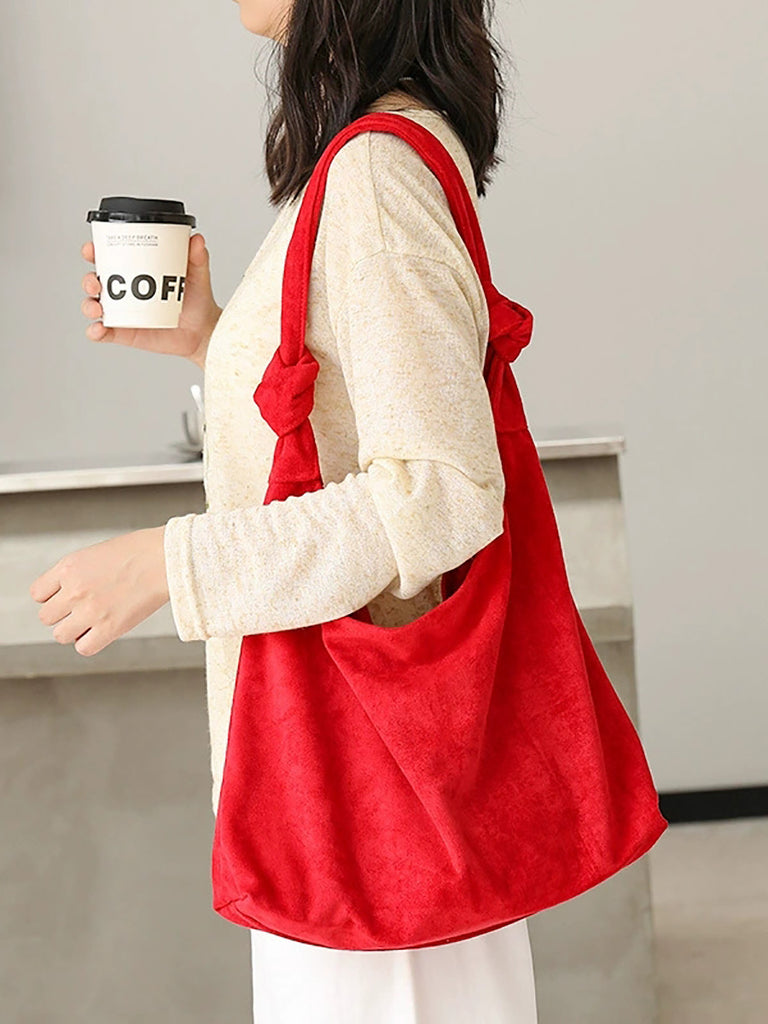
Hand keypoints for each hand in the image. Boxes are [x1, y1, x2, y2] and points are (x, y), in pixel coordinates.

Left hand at [29, 526, 170, 656]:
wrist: (166, 559)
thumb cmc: (139, 552)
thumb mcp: (96, 554)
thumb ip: (76, 573)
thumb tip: (67, 595)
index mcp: (69, 567)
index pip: (38, 593)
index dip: (53, 597)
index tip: (67, 596)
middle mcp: (74, 590)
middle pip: (47, 617)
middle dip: (63, 614)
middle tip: (83, 609)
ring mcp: (90, 611)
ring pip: (60, 635)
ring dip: (74, 631)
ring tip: (93, 621)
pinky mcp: (109, 628)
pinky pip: (83, 648)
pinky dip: (90, 643)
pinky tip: (102, 631)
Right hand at [81, 233, 221, 368]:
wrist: (203, 331)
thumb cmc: (196, 301)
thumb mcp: (197, 275)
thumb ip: (197, 257)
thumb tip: (197, 239)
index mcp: (134, 271)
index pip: (107, 258)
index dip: (94, 251)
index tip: (92, 249)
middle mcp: (123, 292)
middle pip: (94, 281)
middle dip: (88, 280)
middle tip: (96, 282)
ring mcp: (121, 313)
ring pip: (93, 306)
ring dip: (88, 305)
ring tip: (97, 307)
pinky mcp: (124, 334)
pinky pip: (102, 333)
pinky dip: (95, 332)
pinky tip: (100, 329)